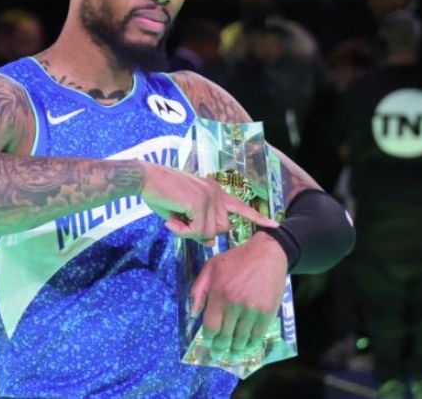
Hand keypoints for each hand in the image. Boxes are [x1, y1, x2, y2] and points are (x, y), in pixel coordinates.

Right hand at [140, 163, 277, 243]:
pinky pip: (197, 231)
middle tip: (179, 224)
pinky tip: (171, 221)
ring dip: (190, 232)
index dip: (257, 217)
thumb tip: (209, 242)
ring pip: (209, 232)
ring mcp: (210, 197)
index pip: (240, 206)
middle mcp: (216, 193)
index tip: (274, 225)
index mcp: (215, 191)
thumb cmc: (161, 194)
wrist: (146, 179)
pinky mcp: (200, 203)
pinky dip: (183, 231)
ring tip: (173, 220)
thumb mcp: (183, 214)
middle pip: (221, 228)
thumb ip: (199, 226)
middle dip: (201, 232)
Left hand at [191, 232, 287, 361]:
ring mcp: (252, 310)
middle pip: (225, 336)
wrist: (267, 254)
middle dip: (220, 348)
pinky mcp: (267, 312)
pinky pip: (257, 336)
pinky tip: (246, 347)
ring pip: (241, 339)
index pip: (210, 326)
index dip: (208, 338)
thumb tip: (194, 314)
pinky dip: (251, 345)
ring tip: (231, 355)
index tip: (208, 342)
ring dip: (235, 350)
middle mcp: (235, 304)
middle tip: (217, 354)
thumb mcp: (211, 267)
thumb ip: (198, 290)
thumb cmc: (236, 259)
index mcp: (219, 293)